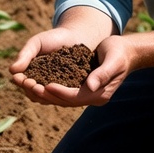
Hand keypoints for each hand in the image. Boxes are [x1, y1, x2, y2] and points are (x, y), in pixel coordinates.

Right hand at [9, 28, 90, 107]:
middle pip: (32, 93)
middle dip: (31, 90)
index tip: (22, 79)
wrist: (75, 36)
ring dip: (43, 96)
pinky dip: (58, 96)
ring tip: (44, 89)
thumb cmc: (52, 39)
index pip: (22, 82)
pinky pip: (61, 97)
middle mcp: (40, 84)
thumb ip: (25, 56)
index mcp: (29, 74)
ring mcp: (54, 88)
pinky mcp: (68, 90)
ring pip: (45, 98)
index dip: (21, 82)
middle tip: (33, 85)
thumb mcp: (36, 44)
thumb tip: (11, 70)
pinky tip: (59, 91)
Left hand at [10, 30, 135, 107]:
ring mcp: (86, 94)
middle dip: (46, 94)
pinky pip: (61, 91)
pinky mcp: (80, 87)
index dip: (60, 92)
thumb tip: (90, 85)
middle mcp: (92, 97)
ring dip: (43, 93)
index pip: (75, 97)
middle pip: (64, 101)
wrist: (126, 52)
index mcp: (99, 94)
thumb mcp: (114, 60)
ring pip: (60, 98)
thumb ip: (103, 73)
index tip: (44, 85)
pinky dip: (48, 88)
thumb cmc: (120, 53)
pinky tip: (35, 81)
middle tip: (29, 86)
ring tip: (27, 84)